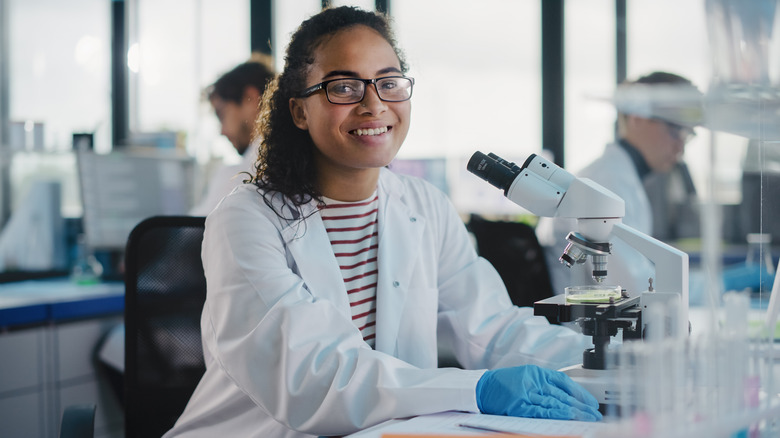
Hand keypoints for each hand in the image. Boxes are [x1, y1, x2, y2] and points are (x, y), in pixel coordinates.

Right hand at [476, 365, 601, 420]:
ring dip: (573, 410)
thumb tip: (567, 398)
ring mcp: (526, 393)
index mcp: (536, 373)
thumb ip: (543, 385)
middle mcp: (533, 381)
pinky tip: (569, 417)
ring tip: (587, 417)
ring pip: (555, 402)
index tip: (591, 402)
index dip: (580, 392)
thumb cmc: (502, 385)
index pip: (564, 382)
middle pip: (562, 394)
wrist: (480, 388)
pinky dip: (557, 414)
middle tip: (595, 412)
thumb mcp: (525, 378)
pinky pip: (542, 410)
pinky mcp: (520, 405)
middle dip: (581, 404)